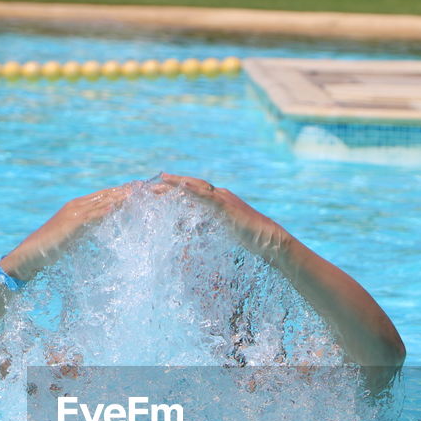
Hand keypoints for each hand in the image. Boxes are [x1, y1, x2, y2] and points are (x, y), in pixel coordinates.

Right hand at [2, 183, 132, 280]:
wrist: (30, 254)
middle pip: (107, 194)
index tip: (142, 188)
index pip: (106, 195)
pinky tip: (115, 207)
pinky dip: (103, 210)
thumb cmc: (52, 248)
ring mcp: (73, 213)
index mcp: (79, 207)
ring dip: (120, 196)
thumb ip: (89, 228)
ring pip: (101, 201)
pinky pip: (90, 216)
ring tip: (138, 192)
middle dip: (128, 190)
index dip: (124, 191)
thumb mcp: (76, 236)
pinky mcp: (70, 224)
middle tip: (148, 186)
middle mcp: (77, 205)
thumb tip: (104, 226)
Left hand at [159, 173, 290, 258]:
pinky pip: (207, 196)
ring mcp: (224, 199)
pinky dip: (194, 190)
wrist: (269, 239)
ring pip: (196, 187)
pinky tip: (182, 185)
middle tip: (151, 185)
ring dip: (177, 183)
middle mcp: (220, 195)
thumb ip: (212, 229)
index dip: (176, 190)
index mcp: (219, 201)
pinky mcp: (227, 207)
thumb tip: (195, 234)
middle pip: (191, 186)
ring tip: (160, 181)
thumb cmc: (250, 239)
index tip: (159, 190)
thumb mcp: (225, 233)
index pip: (193, 193)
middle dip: (171, 185)